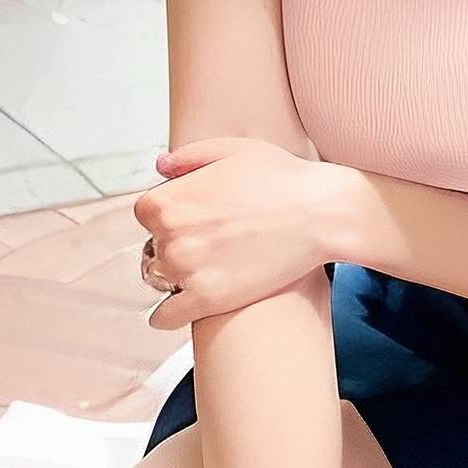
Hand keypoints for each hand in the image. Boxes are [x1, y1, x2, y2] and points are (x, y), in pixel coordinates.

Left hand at [135, 136, 342, 332]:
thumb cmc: (282, 177)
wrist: (320, 212)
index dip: (171, 213)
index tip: (194, 216)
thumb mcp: (232, 150)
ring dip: (175, 275)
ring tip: (206, 266)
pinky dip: (167, 315)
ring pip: (160, 279)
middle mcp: (169, 236)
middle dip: (175, 243)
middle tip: (210, 240)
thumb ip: (188, 157)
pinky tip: (176, 309)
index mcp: (167, 200)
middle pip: (152, 246)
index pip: (146, 214)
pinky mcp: (208, 300)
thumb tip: (160, 167)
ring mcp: (187, 271)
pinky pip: (167, 316)